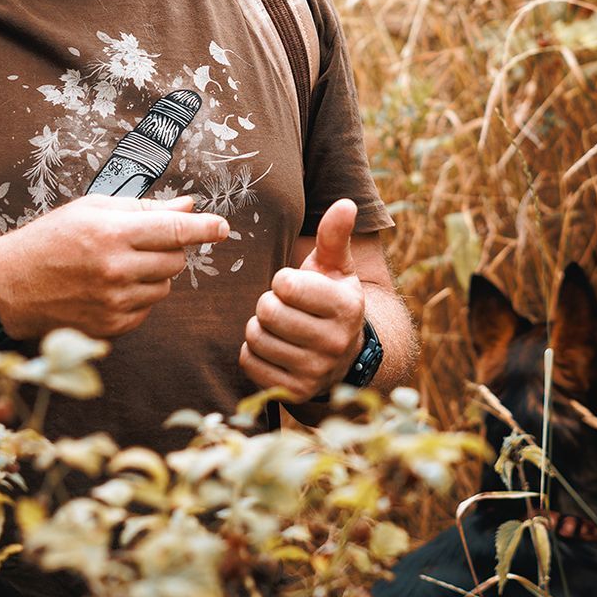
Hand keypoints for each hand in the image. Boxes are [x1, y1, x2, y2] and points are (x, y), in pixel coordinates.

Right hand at [0, 194, 227, 339]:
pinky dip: (139, 297)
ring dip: (154, 274)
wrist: (10, 286)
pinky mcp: (110, 327)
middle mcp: (115, 270)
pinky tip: (111, 287)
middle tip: (139, 242)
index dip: (205, 228)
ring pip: (164, 286)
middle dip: (168, 248)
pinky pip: (147, 309)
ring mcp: (113, 303)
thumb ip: (144, 209)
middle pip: (175, 260)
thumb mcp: (93, 209)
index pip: (175, 231)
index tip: (223, 227)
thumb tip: (189, 207)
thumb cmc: (52, 239)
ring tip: (119, 265)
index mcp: (111, 234)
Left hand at [239, 199, 364, 401]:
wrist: (342, 354)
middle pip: (268, 312)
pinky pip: (249, 363)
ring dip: (259, 327)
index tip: (294, 286)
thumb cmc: (330, 298)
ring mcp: (316, 372)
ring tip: (278, 326)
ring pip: (256, 338)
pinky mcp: (294, 393)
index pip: (286, 285)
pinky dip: (253, 352)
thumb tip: (345, 203)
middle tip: (281, 306)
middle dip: (267, 303)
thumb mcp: (336, 267)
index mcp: (347, 307)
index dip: (282, 281)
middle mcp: (336, 343)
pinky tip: (273, 347)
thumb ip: (335, 235)